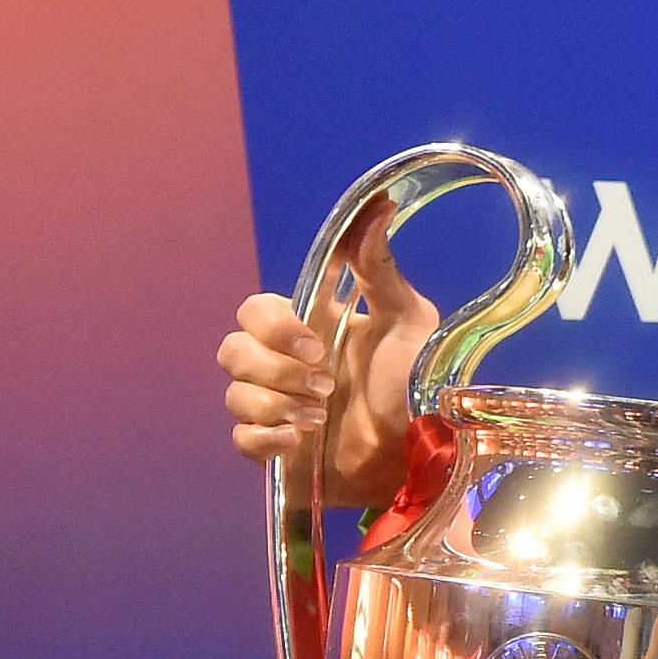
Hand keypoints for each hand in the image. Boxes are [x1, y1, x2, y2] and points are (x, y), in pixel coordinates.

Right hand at [216, 220, 438, 506]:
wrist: (426, 455)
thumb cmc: (418, 384)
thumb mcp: (409, 322)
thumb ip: (381, 269)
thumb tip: (380, 203)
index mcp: (310, 329)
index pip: (256, 310)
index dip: (272, 324)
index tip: (314, 343)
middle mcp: (286, 365)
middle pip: (231, 349)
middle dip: (273, 368)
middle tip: (326, 385)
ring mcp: (278, 407)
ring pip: (234, 395)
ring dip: (275, 405)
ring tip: (323, 418)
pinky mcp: (278, 451)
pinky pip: (240, 439)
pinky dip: (265, 440)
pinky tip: (300, 442)